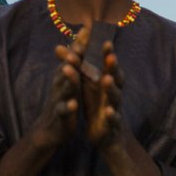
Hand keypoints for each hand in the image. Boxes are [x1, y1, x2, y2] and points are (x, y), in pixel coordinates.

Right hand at [34, 42, 82, 149]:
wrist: (50, 130)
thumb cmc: (63, 100)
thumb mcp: (69, 79)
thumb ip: (75, 60)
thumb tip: (80, 39)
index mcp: (66, 76)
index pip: (74, 56)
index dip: (80, 43)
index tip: (89, 26)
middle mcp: (61, 84)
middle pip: (67, 68)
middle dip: (72, 56)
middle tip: (79, 43)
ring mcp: (60, 99)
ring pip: (63, 87)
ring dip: (67, 78)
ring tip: (70, 69)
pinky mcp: (61, 116)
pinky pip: (64, 111)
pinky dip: (68, 107)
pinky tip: (74, 105)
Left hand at [77, 33, 126, 148]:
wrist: (106, 134)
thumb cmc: (96, 104)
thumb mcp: (84, 85)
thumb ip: (76, 67)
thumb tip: (59, 47)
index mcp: (106, 82)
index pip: (107, 65)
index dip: (107, 54)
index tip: (104, 41)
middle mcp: (113, 92)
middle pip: (116, 77)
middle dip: (113, 67)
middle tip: (110, 56)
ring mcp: (114, 107)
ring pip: (115, 96)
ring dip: (112, 88)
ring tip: (106, 79)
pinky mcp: (111, 124)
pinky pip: (112, 118)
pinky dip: (111, 114)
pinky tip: (108, 111)